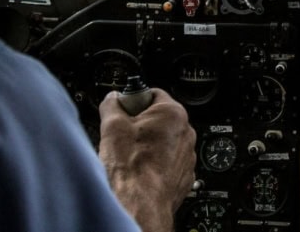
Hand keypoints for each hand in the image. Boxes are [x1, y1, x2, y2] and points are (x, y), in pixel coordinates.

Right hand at [98, 88, 195, 231]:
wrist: (140, 204)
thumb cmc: (130, 167)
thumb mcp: (112, 126)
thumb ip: (112, 105)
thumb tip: (112, 98)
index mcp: (173, 113)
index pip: (152, 93)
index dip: (134, 101)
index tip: (123, 109)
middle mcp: (186, 132)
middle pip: (159, 119)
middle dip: (141, 125)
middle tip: (123, 135)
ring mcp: (187, 155)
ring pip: (165, 142)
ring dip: (149, 145)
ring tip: (131, 156)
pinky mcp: (184, 175)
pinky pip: (169, 162)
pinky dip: (156, 164)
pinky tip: (141, 170)